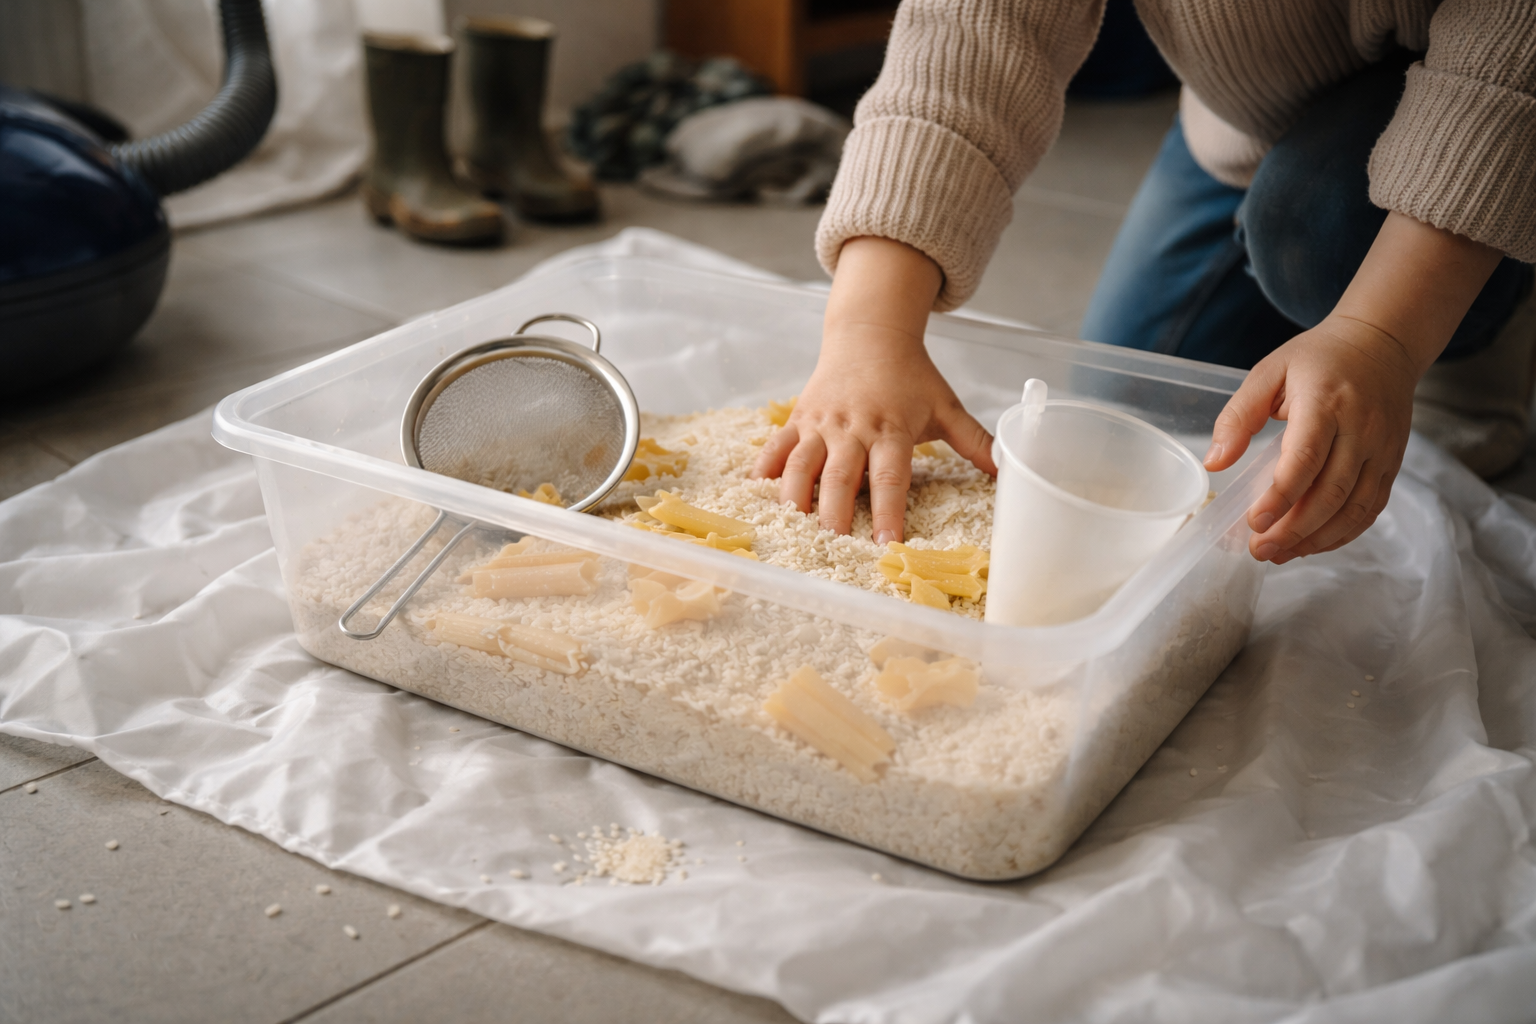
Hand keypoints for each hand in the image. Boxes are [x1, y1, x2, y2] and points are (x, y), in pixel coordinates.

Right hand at [751, 237, 995, 542]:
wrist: (870, 334)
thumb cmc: (911, 376)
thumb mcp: (946, 405)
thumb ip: (975, 440)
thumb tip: (1007, 467)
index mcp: (892, 429)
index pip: (890, 477)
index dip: (889, 511)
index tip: (888, 543)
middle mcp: (854, 428)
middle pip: (841, 477)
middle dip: (836, 514)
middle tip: (834, 546)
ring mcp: (822, 423)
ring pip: (803, 464)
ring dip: (797, 496)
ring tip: (795, 526)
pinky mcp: (799, 419)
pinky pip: (778, 446)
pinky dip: (767, 468)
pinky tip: (758, 491)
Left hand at [1205, 315, 1416, 561]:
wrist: (1382, 343)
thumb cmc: (1318, 359)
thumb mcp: (1268, 372)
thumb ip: (1238, 416)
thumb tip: (1214, 463)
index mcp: (1326, 402)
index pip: (1304, 459)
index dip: (1280, 497)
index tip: (1253, 522)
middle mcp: (1361, 428)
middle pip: (1331, 492)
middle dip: (1294, 529)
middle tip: (1259, 550)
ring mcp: (1382, 448)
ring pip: (1354, 507)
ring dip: (1317, 538)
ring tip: (1281, 553)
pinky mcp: (1392, 462)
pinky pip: (1371, 507)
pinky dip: (1343, 532)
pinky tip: (1313, 543)